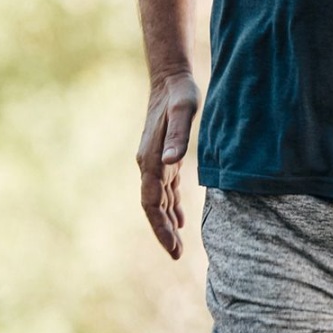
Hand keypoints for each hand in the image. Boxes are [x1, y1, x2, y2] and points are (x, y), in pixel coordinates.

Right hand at [136, 72, 199, 259]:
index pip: (151, 202)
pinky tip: (179, 218)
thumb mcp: (183, 111)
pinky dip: (170, 205)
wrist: (169, 78)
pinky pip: (164, 188)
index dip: (160, 226)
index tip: (173, 247)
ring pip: (158, 199)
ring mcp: (154, 160)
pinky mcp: (163, 156)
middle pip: (152, 206)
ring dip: (167, 222)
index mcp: (151, 159)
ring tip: (179, 245)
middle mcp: (149, 163)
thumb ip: (177, 136)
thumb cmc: (179, 94)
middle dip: (163, 231)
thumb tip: (171, 162)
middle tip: (177, 254)